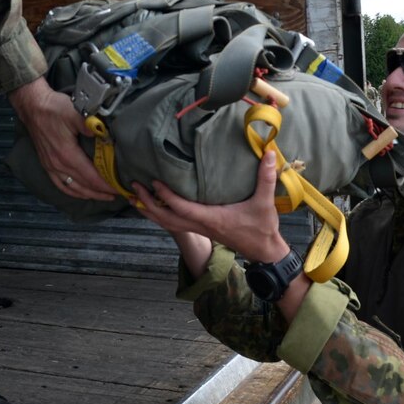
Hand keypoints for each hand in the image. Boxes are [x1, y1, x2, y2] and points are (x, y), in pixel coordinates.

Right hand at [8, 77, 117, 200]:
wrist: (32, 107)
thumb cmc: (53, 108)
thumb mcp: (75, 112)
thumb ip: (91, 125)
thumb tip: (104, 135)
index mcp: (67, 155)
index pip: (91, 177)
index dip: (105, 185)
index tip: (118, 188)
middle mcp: (58, 165)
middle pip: (83, 186)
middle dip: (100, 192)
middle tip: (116, 194)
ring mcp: (51, 166)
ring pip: (72, 188)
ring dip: (88, 194)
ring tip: (102, 196)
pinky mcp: (46, 164)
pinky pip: (60, 185)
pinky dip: (72, 191)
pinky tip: (80, 192)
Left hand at [130, 149, 288, 265]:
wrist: (263, 251)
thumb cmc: (262, 227)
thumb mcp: (265, 202)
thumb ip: (266, 177)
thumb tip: (270, 153)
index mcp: (211, 219)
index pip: (182, 208)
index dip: (166, 196)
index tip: (154, 181)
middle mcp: (201, 226)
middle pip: (166, 218)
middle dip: (148, 204)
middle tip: (134, 187)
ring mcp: (199, 230)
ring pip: (167, 224)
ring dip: (149, 211)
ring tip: (134, 198)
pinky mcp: (200, 230)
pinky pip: (173, 224)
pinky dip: (160, 215)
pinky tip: (153, 205)